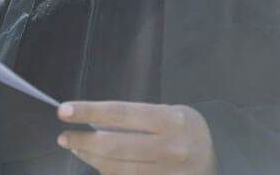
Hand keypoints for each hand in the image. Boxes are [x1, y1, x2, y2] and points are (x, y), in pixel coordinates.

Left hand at [57, 100, 215, 174]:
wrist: (216, 164)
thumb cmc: (187, 133)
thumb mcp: (171, 115)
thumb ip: (138, 119)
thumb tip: (93, 123)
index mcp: (173, 120)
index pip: (122, 113)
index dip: (89, 111)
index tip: (64, 111)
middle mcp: (172, 148)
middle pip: (114, 145)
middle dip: (82, 140)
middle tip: (64, 135)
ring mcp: (169, 174)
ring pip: (116, 169)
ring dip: (90, 159)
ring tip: (77, 147)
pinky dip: (106, 172)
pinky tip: (97, 163)